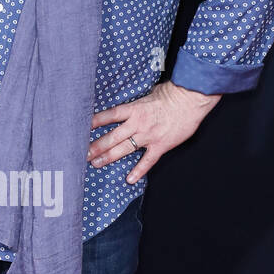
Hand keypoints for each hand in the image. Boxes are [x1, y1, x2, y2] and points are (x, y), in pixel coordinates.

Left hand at [88, 79, 221, 183]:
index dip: (95, 122)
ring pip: (124, 149)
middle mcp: (138, 124)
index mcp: (134, 109)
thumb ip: (137, 104)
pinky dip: (138, 171)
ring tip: (96, 164)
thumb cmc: (172, 94)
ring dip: (108, 157)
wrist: (191, 100)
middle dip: (96, 146)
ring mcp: (148, 136)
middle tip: (83, 154)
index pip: (109, 116)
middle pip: (112, 137)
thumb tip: (129, 109)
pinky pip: (147, 161)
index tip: (82, 128)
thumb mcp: (149, 94)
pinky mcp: (160, 145)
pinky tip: (129, 179)